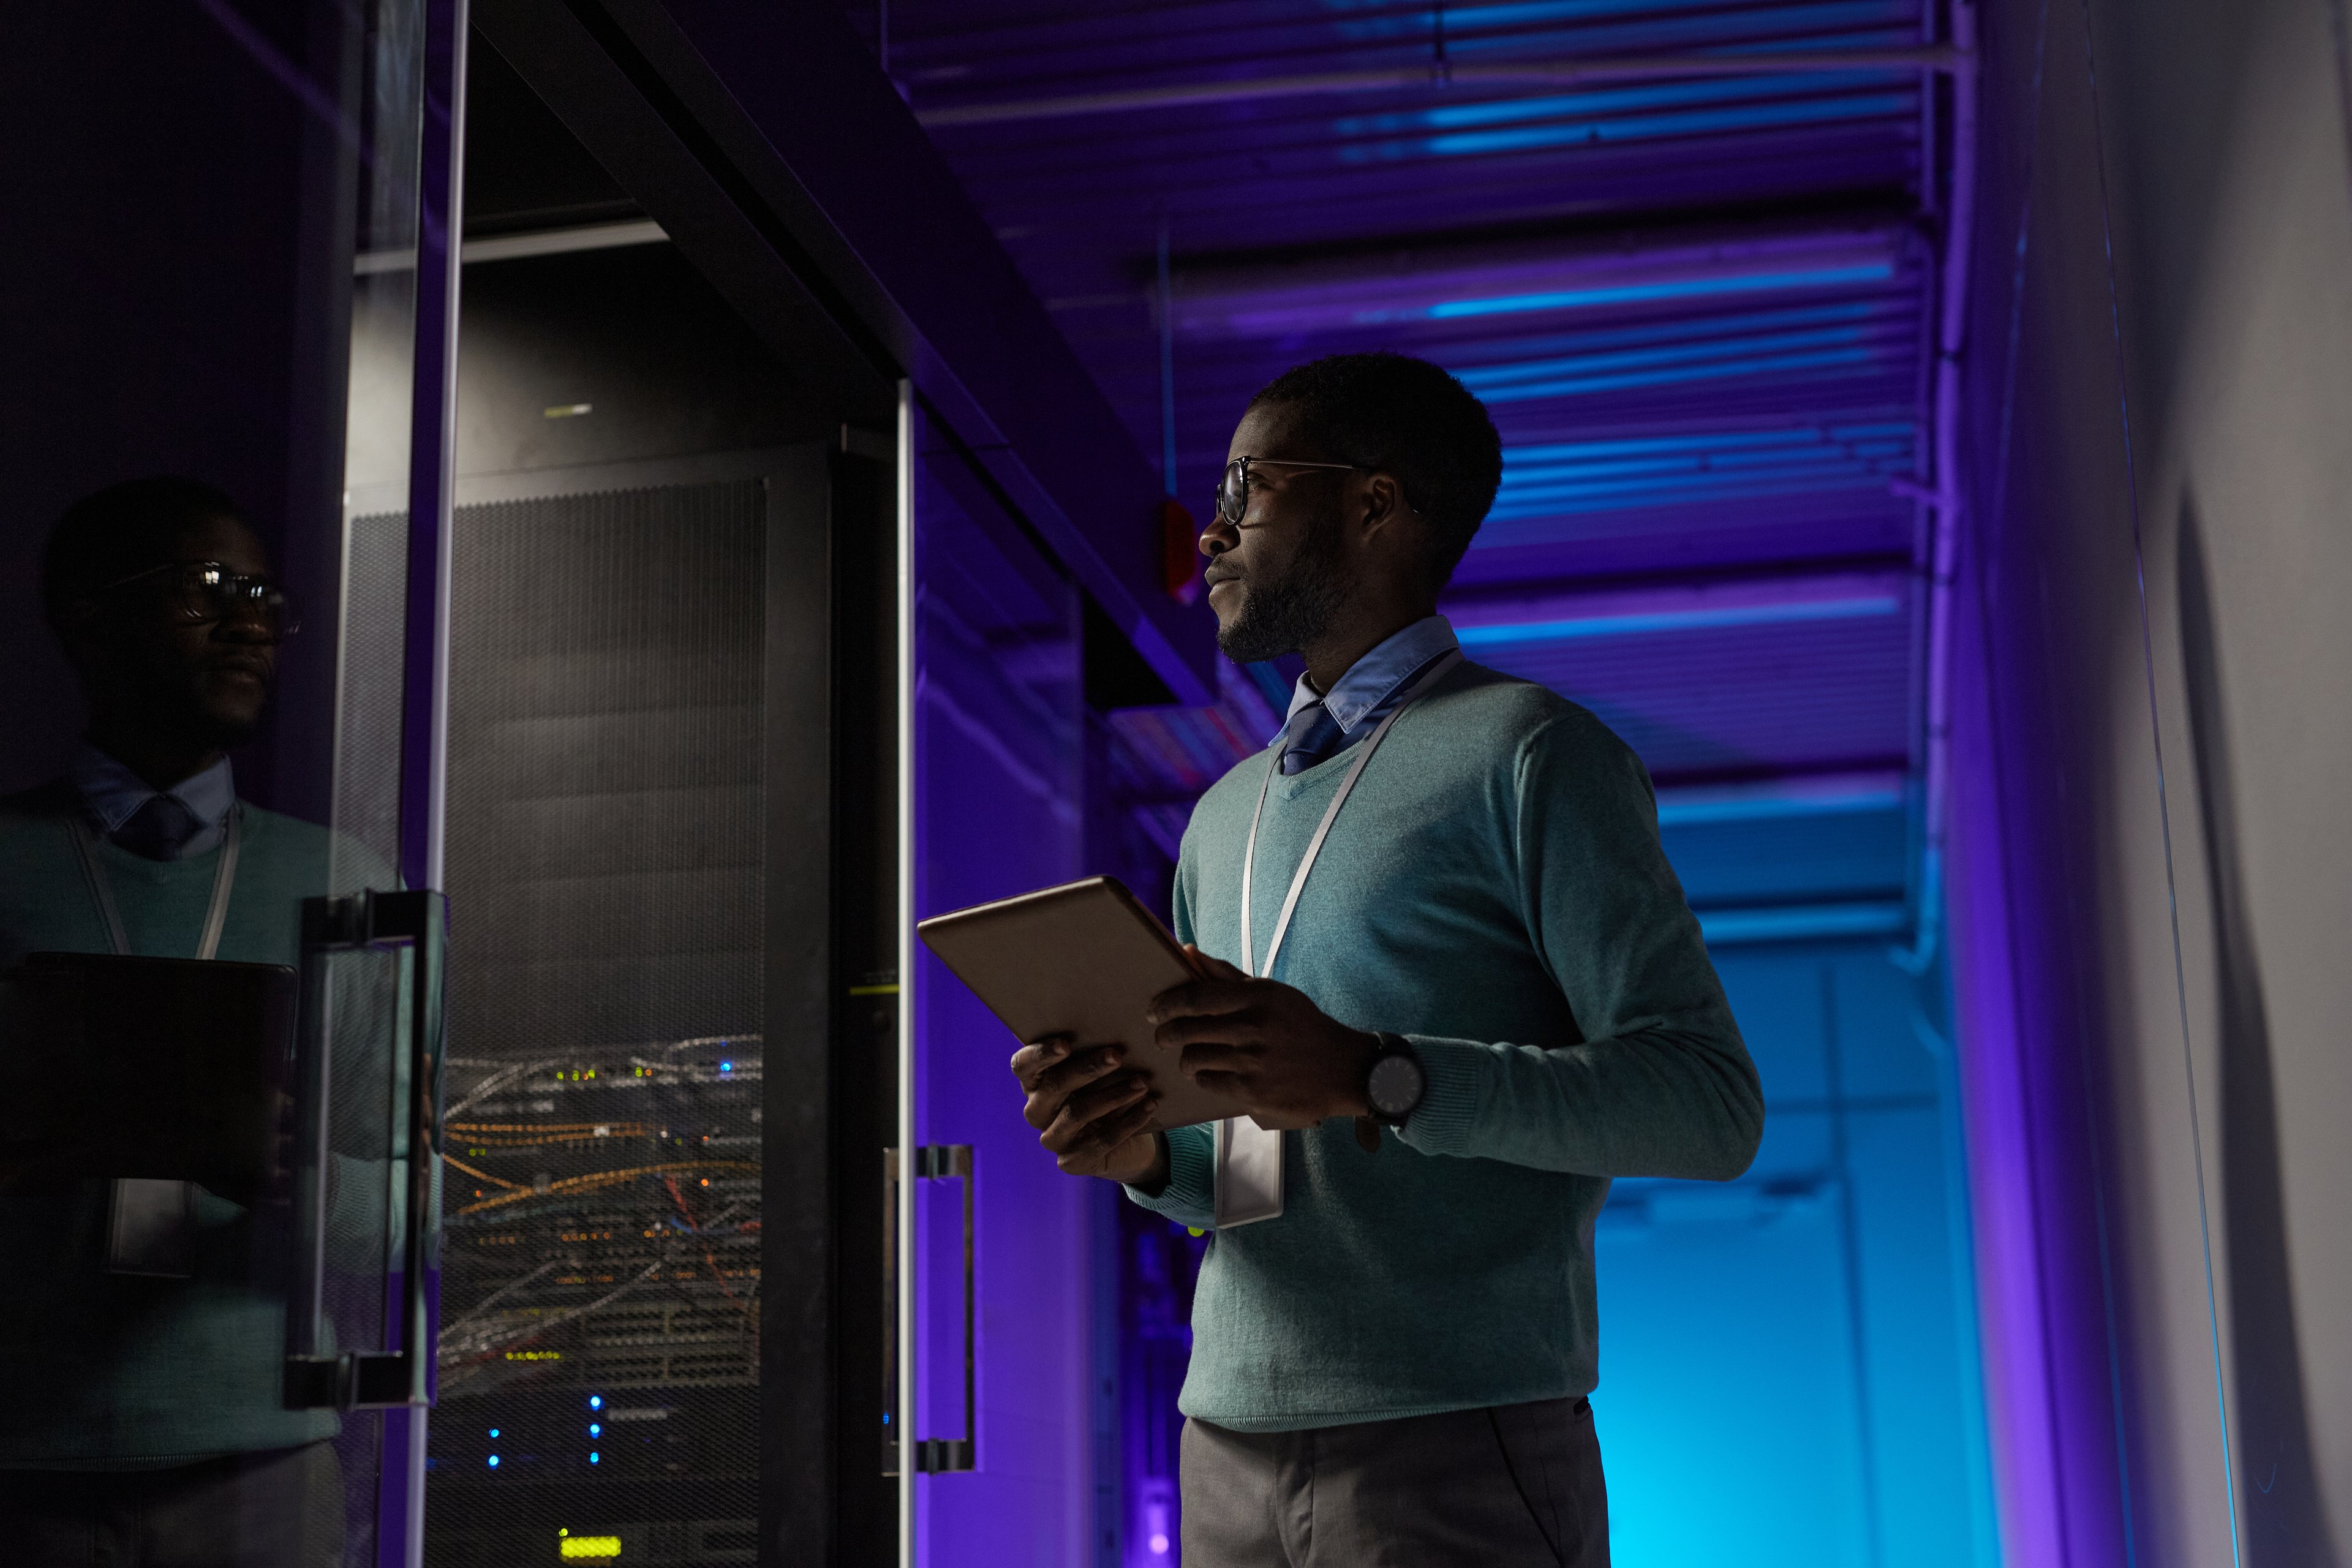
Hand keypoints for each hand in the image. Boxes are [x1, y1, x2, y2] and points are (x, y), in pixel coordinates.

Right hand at [1010, 1035, 1167, 1186]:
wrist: (1128, 1142)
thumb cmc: (1109, 1090)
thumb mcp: (1100, 1071)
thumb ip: (1093, 1050)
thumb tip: (1109, 1020)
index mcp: (1034, 1082)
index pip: (1022, 1065)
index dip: (1040, 1054)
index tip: (1066, 1043)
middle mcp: (1036, 1110)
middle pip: (1054, 1086)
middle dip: (1088, 1068)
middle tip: (1117, 1054)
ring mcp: (1052, 1139)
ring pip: (1077, 1113)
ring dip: (1114, 1095)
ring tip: (1142, 1082)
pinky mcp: (1071, 1162)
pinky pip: (1100, 1141)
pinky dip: (1129, 1121)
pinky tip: (1150, 1105)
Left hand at [1148, 947, 1379, 1130]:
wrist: (1342, 1069)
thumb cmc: (1301, 1025)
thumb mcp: (1270, 992)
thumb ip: (1226, 974)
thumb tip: (1186, 951)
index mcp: (1256, 997)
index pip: (1196, 997)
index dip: (1167, 1004)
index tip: (1153, 1010)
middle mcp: (1252, 1028)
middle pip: (1187, 1030)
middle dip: (1165, 1034)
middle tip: (1161, 1036)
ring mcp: (1251, 1062)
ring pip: (1194, 1058)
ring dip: (1184, 1059)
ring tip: (1187, 1058)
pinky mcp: (1252, 1092)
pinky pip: (1208, 1082)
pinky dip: (1202, 1078)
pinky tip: (1208, 1074)